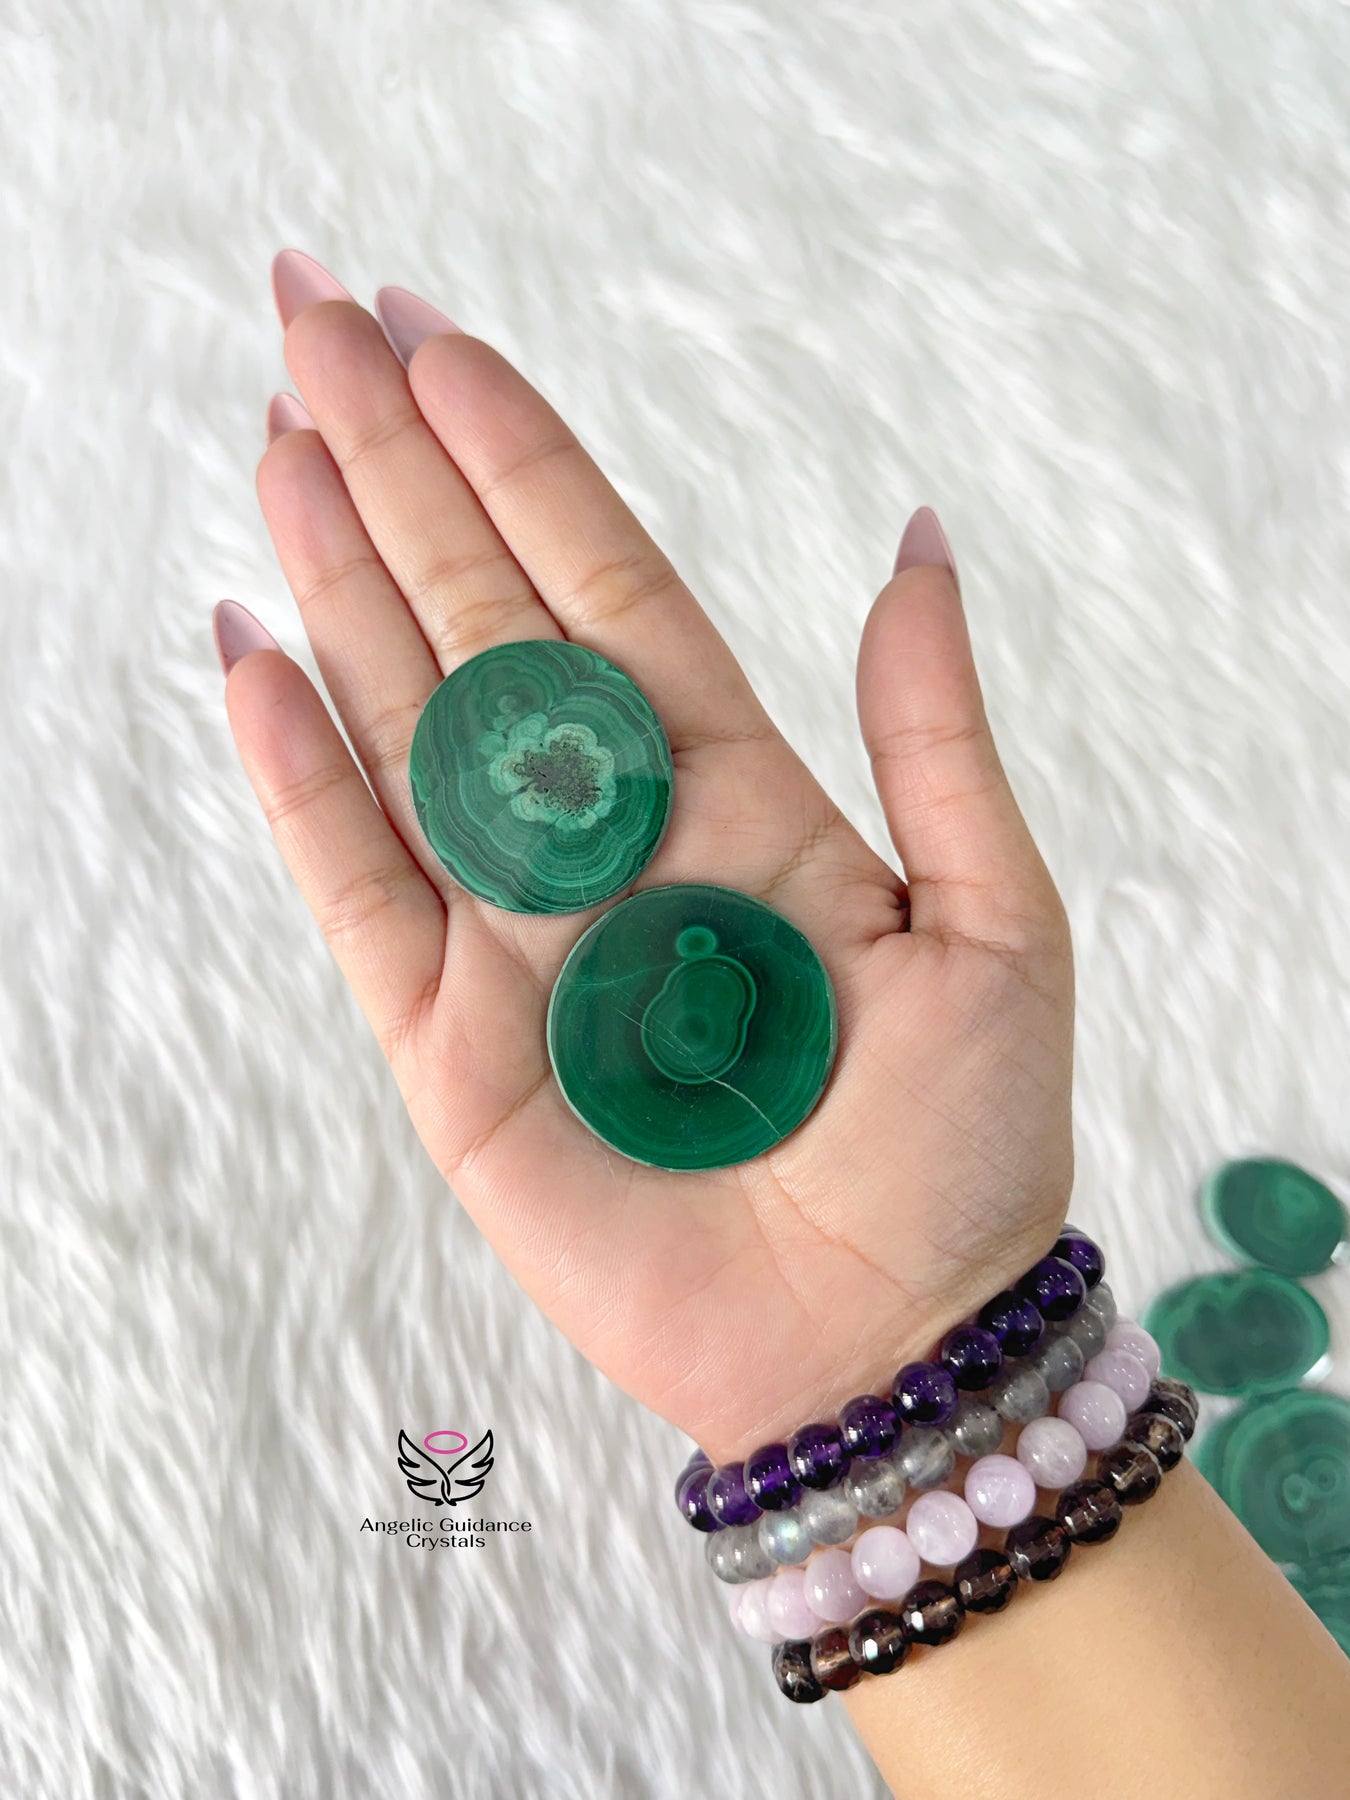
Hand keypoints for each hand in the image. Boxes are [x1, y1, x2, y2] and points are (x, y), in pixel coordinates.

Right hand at [218, 252, 1073, 1466]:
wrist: (890, 1344)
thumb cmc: (961, 1146)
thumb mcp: (993, 915)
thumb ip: (933, 729)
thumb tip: (917, 537)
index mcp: (733, 790)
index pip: (604, 585)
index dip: (522, 462)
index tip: (442, 342)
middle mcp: (608, 839)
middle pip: (482, 619)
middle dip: (401, 472)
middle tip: (317, 319)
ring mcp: (515, 934)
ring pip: (405, 724)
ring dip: (339, 582)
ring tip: (278, 442)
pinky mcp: (448, 1048)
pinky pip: (357, 893)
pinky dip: (300, 782)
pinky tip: (253, 656)